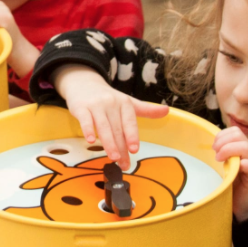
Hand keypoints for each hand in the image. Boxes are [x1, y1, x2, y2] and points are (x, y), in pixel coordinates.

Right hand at [52, 64, 168, 169]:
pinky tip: (91, 140)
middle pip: (117, 128)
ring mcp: (95, 105)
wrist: (84, 83)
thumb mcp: (127, 102)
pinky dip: (88, 130)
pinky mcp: (81, 107)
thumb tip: (166, 110)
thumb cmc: (107, 97)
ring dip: (108, 143)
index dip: (132, 136)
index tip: (134, 149)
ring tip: (113, 157)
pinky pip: (85, 120)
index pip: (130, 122)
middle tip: (124, 164)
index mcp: (124, 103)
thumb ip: (146, 109)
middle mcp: (111, 103)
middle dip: (121, 148)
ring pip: (103, 126)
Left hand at [214, 127, 247, 221]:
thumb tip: (204, 143)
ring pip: (245, 146)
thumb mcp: (224, 165)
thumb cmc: (231, 184)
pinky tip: (233, 169)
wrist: (241, 205)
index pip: (235, 131)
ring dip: (228, 150)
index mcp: (243, 149)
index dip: (222, 135)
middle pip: (238, 135)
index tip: (213, 146)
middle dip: (222, 141)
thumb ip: (221, 154)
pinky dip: (241, 164)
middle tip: (215, 153)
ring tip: (219, 159)